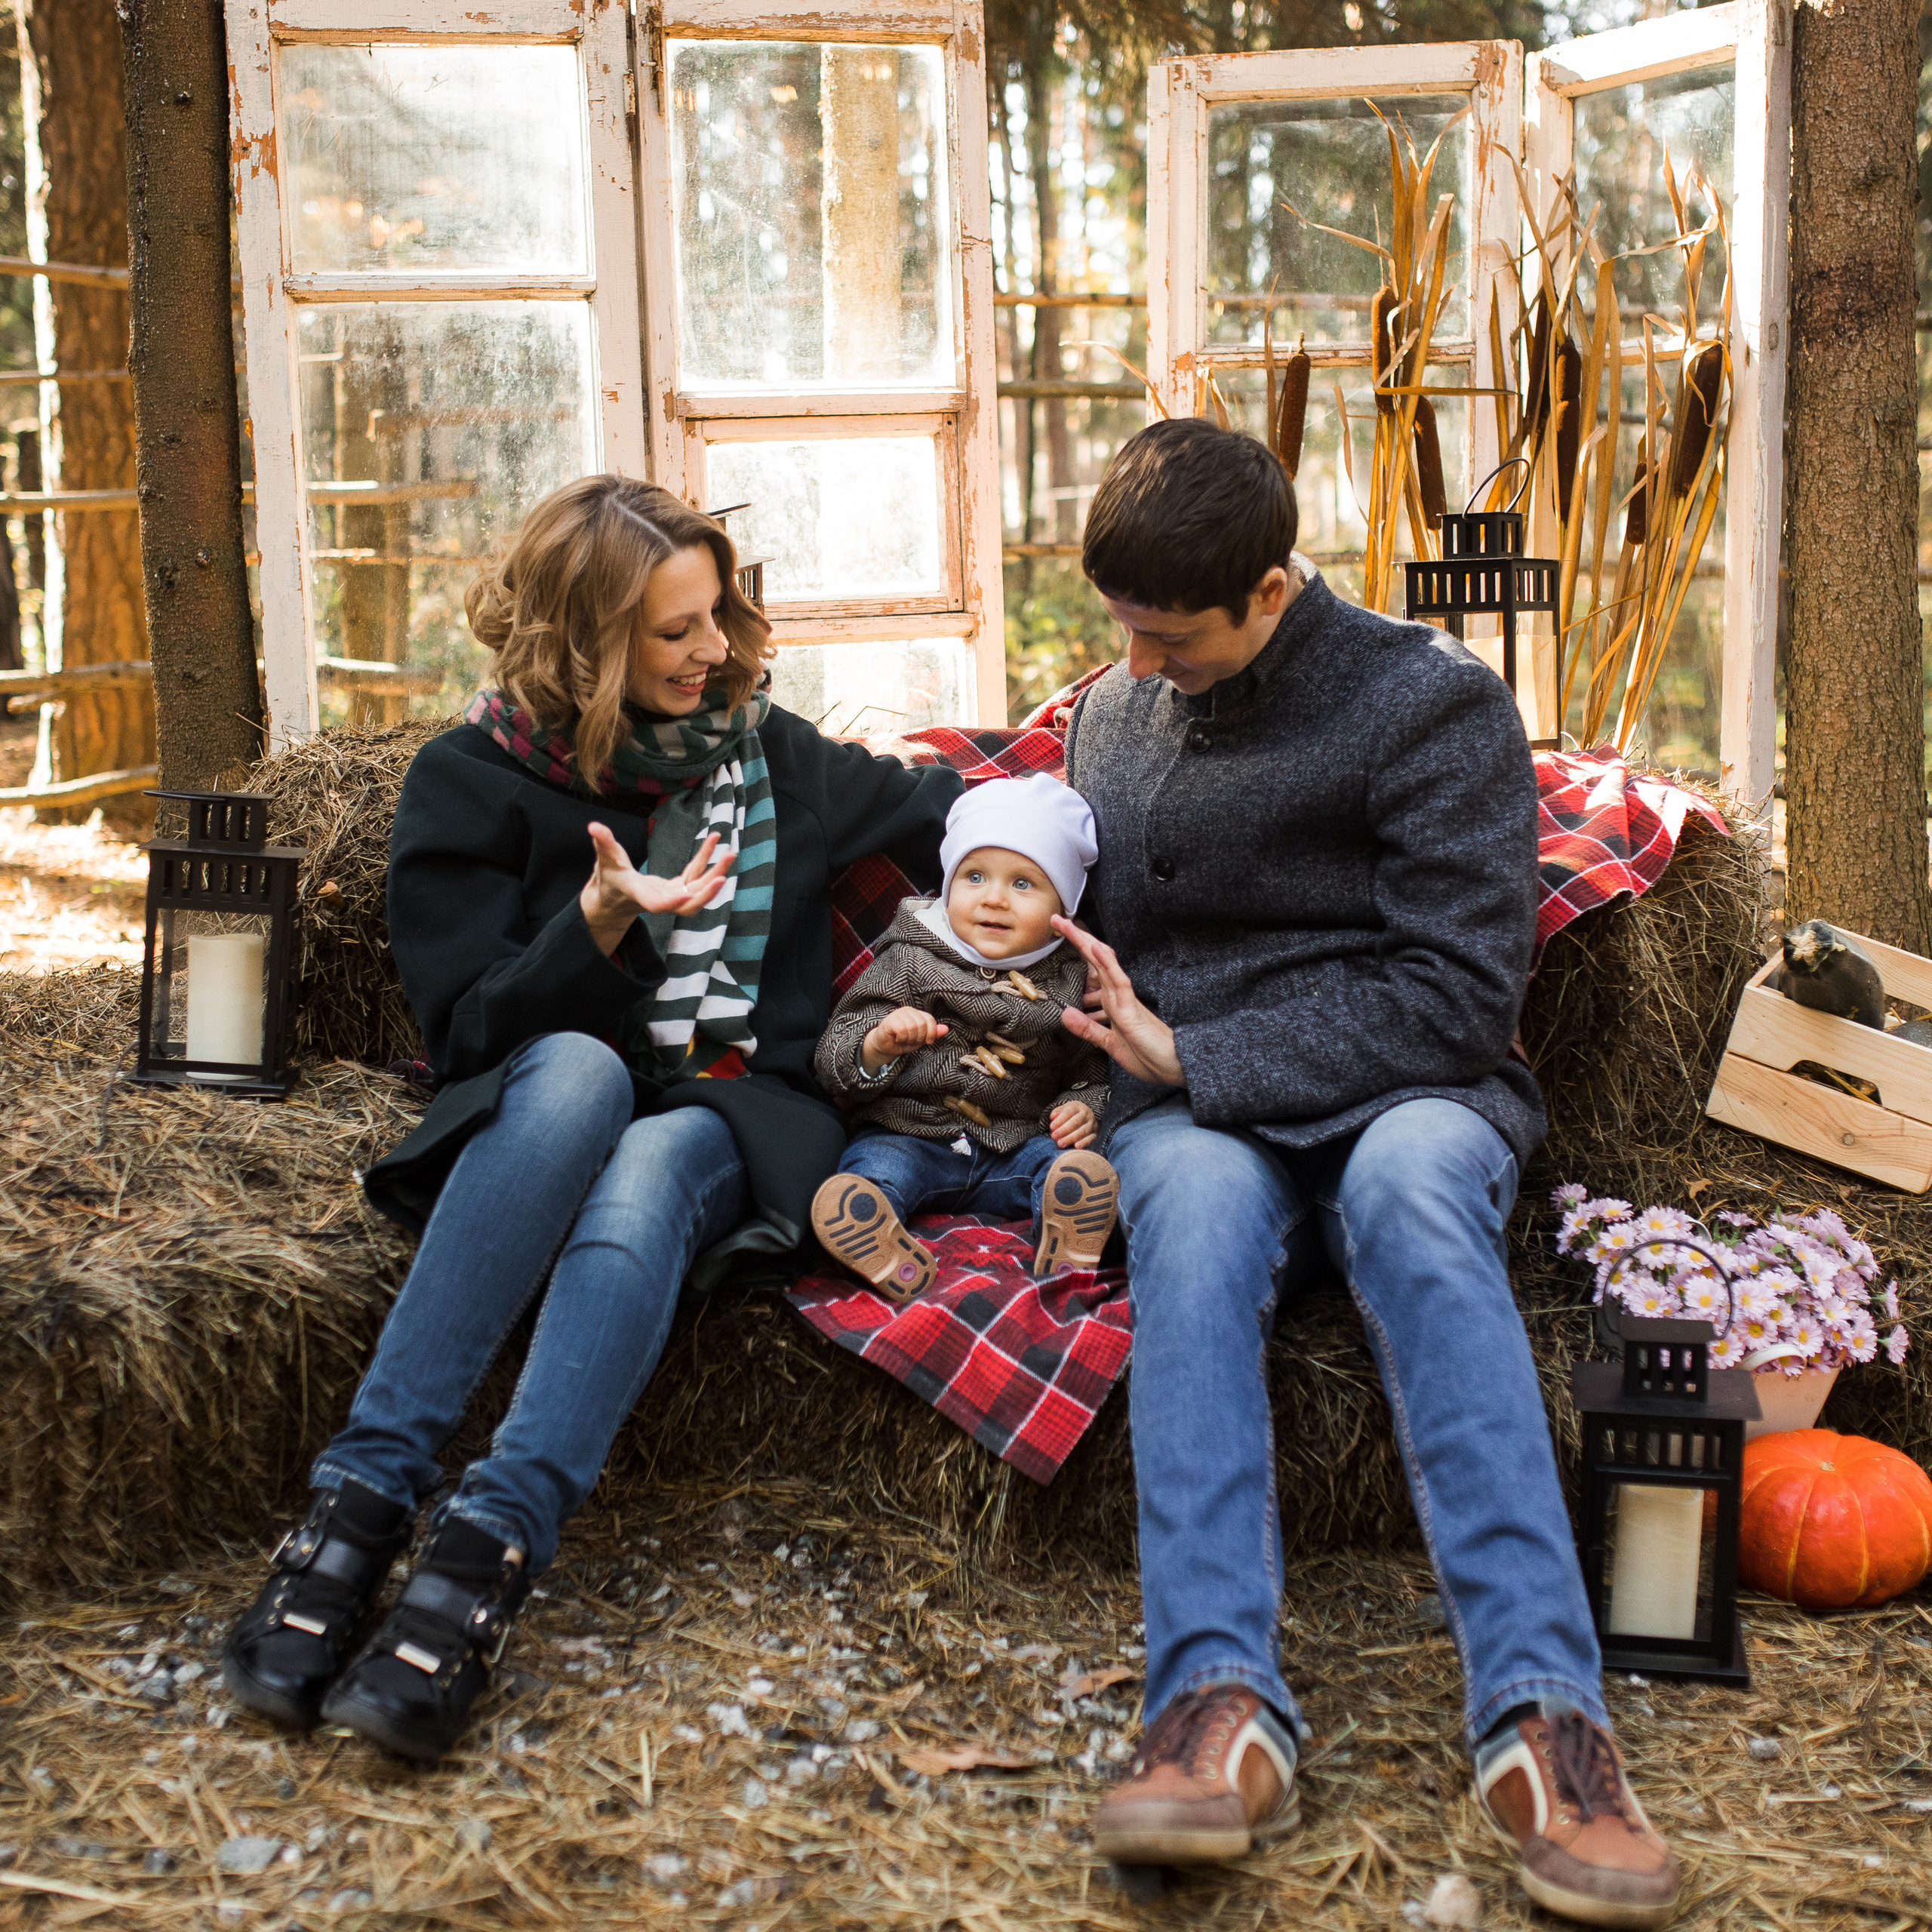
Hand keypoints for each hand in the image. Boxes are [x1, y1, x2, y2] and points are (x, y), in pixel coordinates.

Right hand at [579, 823, 733, 957]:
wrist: (615, 898)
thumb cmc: (608, 879)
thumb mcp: (605, 860)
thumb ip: (603, 844)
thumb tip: (593, 825)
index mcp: (640, 895)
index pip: (657, 905)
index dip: (671, 902)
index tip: (686, 895)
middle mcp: (660, 900)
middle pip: (688, 904)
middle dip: (706, 892)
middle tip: (723, 875)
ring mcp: (672, 896)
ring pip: (698, 891)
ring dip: (715, 874)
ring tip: (730, 853)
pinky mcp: (678, 889)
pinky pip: (696, 876)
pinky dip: (706, 861)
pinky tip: (715, 840)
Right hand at [862, 1005, 946, 1072]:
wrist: (885, 1047)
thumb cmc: (903, 1041)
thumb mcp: (921, 1039)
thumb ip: (933, 1033)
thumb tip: (946, 1029)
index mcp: (917, 1013)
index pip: (930, 1019)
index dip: (931, 1032)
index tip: (928, 1041)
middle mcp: (908, 1010)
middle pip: (922, 1024)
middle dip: (918, 1038)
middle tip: (910, 1040)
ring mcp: (898, 1013)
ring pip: (912, 1027)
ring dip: (909, 1039)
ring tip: (903, 1039)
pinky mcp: (890, 1020)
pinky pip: (902, 1030)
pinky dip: (902, 1038)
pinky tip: (897, 1038)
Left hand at [1049, 1100, 1096, 1149]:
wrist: (1086, 1116)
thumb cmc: (1071, 1115)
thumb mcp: (1064, 1110)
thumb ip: (1057, 1112)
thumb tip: (1053, 1117)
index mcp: (1078, 1107)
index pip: (1069, 1112)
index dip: (1060, 1120)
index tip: (1052, 1127)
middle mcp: (1087, 1115)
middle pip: (1076, 1122)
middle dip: (1064, 1130)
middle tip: (1054, 1136)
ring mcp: (1092, 1124)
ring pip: (1082, 1131)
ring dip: (1071, 1138)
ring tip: (1060, 1144)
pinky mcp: (1095, 1134)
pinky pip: (1091, 1139)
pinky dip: (1084, 1143)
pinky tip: (1076, 1146)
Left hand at [1051, 915, 1184, 1088]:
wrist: (1176, 1067)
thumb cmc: (1149, 1056)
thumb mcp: (1109, 1044)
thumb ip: (1088, 1029)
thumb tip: (1066, 1014)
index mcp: (1113, 1002)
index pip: (1092, 971)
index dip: (1077, 952)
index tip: (1059, 934)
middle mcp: (1119, 996)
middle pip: (1096, 960)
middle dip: (1077, 939)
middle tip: (1056, 918)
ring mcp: (1126, 1001)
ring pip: (1104, 965)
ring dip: (1086, 944)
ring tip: (1069, 925)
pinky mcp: (1133, 1011)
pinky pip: (1119, 983)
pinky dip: (1107, 965)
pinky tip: (1096, 949)